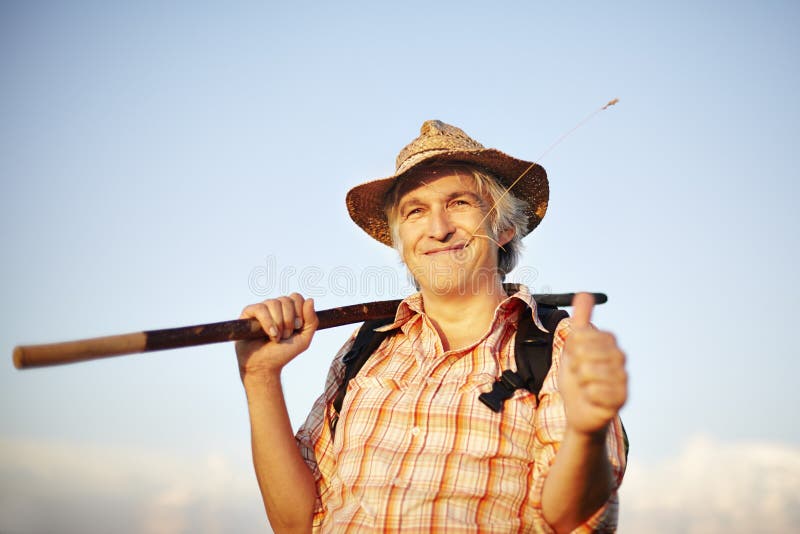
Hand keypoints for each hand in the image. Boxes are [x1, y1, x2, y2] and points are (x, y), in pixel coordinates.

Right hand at [236, 293, 317, 383]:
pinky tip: (270, 334)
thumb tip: (310, 299)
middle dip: (289, 320)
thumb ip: (312, 321)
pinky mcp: (248, 313)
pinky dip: (268, 322)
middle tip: (286, 335)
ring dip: (278, 323)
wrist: (264, 366)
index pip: (296, 297)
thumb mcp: (304, 339)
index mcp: (288, 310)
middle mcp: (274, 307)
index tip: (297, 327)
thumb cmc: (282, 353)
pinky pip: (260, 309)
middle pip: (286, 300)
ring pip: (273, 303)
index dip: (299, 311)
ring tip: (276, 337)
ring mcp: (261, 309)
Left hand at [559, 293, 626, 437]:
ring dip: (580, 381)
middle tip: (580, 374)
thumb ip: (581, 321)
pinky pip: (595, 391)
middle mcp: (620, 358)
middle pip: (585, 351)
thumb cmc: (577, 378)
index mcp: (609, 343)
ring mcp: (623, 378)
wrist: (579, 410)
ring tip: (586, 386)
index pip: (583, 332)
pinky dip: (587, 395)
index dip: (572, 346)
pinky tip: (591, 398)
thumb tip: (584, 293)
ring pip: (589, 371)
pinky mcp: (622, 398)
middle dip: (575, 364)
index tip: (576, 356)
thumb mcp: (574, 347)